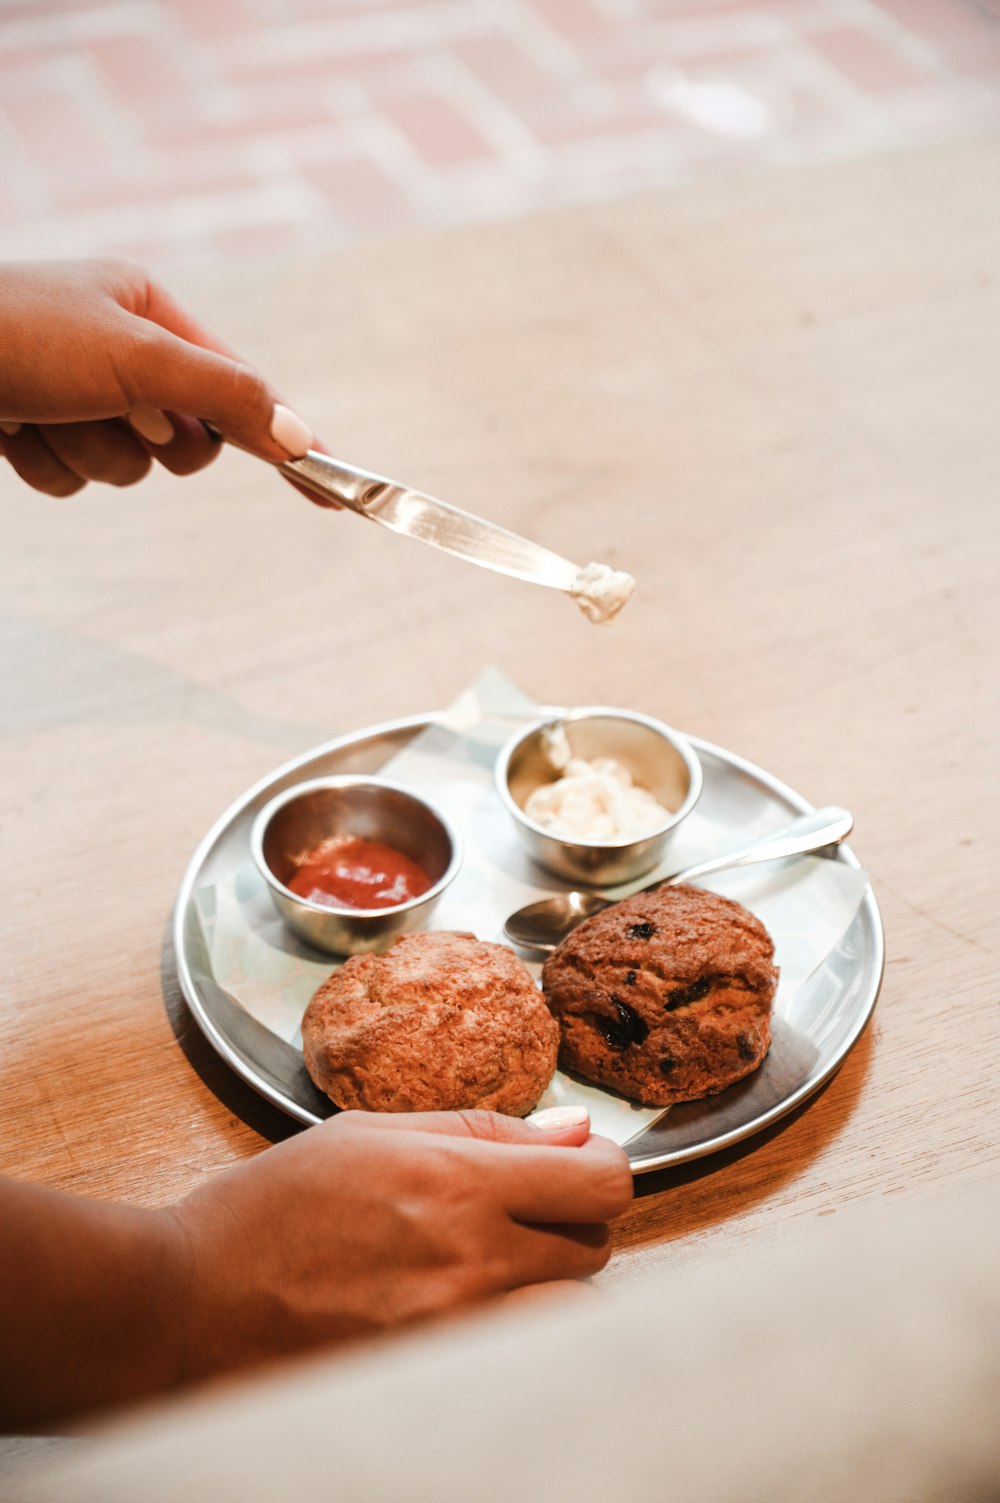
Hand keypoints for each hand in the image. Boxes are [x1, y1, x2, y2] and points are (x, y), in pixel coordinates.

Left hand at [0, 257, 314, 496]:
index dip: (286, 437)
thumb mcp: (138, 358)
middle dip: (156, 439)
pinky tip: (13, 427)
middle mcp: (115, 349)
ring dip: (90, 451)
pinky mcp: (35, 428)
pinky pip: (73, 480)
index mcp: (148, 310)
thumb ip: (228, 396)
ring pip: (126, 467)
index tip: (333, 488)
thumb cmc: (19, 334)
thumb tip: (302, 437)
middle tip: (127, 413)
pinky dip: (47, 464)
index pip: (241, 386)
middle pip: (188, 439)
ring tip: (45, 409)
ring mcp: (74, 392)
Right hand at [167, 1108, 632, 1376]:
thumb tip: (575, 1133)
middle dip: (572, 1223)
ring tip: (497, 1269)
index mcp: (456, 1181)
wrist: (190, 1300)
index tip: (578, 1166)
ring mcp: (456, 1332)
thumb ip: (484, 1129)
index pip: (601, 1182)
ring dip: (553, 1285)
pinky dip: (518, 1332)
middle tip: (520, 1214)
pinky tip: (471, 1312)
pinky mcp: (437, 1378)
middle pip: (596, 1247)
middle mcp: (470, 1261)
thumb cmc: (272, 1207)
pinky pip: (522, 1357)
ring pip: (571, 1311)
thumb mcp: (371, 1131)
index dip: (602, 1168)